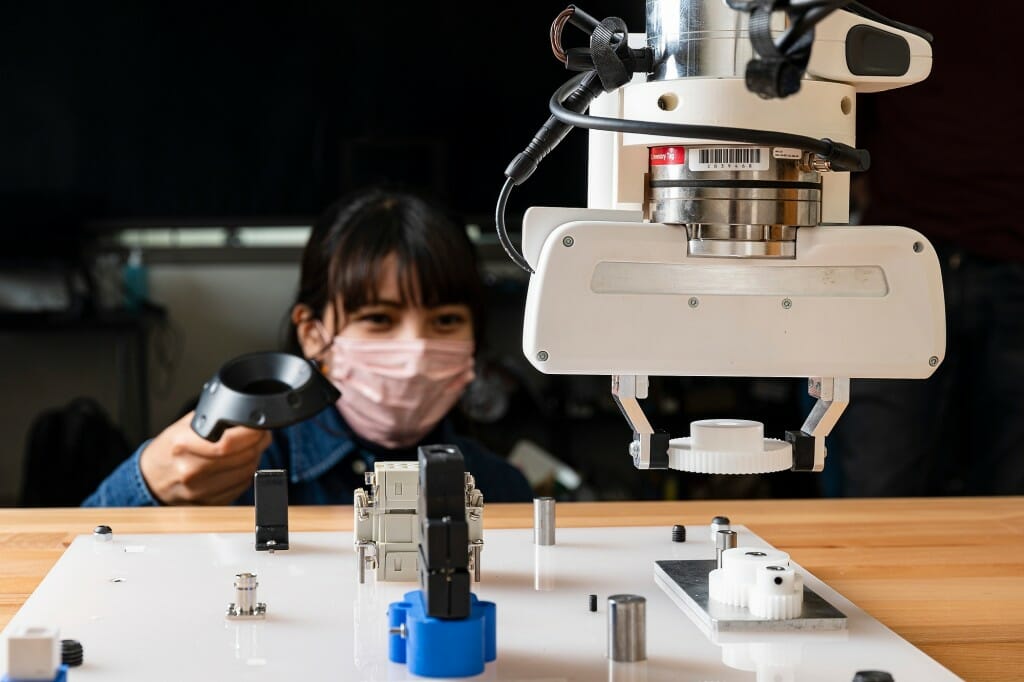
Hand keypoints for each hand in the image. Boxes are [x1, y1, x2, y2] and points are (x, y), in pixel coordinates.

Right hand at [139, 411, 272, 504]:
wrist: (151, 478)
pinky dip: (247, 474)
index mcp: (183, 445)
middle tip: (261, 435)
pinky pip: (241, 487)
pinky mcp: (209, 503)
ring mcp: (199, 491)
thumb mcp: (183, 426)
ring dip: (256, 458)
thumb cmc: (169, 450)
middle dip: (258, 443)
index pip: (228, 443)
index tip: (259, 426)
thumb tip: (244, 416)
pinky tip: (241, 465)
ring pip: (246, 473)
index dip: (252, 433)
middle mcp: (190, 470)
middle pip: (242, 457)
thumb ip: (212, 418)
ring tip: (251, 448)